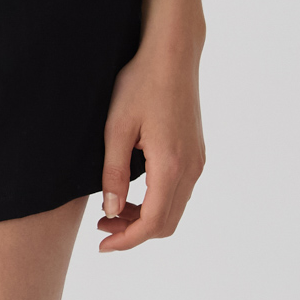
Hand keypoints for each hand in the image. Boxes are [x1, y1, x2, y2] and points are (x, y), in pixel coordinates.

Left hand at [96, 27, 204, 251]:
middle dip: (134, 232)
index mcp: (171, 164)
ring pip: (174, 209)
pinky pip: (179, 191)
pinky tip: (133, 192)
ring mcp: (197, 161)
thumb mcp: (117, 127)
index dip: (127, 240)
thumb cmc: (140, 83)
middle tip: (102, 228)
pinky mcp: (196, 152)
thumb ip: (114, 173)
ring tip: (112, 211)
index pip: (152, 222)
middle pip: (166, 222)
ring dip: (145, 218)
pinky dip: (157, 202)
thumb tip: (111, 212)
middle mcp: (190, 168)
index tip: (102, 244)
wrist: (172, 54)